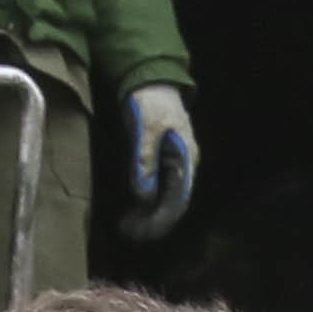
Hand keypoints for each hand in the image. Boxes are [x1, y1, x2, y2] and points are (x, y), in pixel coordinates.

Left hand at [121, 82, 198, 241]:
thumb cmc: (151, 102)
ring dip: (147, 214)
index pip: (177, 200)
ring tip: (127, 226)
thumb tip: (143, 195)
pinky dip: (145, 202)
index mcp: (186, 160)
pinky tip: (132, 210)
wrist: (151, 79)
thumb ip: (144, 160)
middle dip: (152, 222)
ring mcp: (172, 165)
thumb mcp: (146, 129)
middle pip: (172, 204)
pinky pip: (156, 189)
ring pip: (164, 199)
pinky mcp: (160, 162)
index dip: (160, 220)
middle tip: (128, 232)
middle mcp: (183, 167)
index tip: (141, 232)